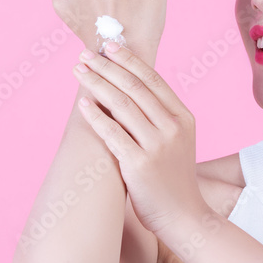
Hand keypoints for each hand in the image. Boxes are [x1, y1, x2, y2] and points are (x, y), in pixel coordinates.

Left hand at [71, 41, 208, 235]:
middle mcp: (173, 128)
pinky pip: (113, 134)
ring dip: (97, 84)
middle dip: (107, 68)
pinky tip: (82, 104)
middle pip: (135, 88)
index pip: (153, 80)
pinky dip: (96, 116)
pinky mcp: (140, 164)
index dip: (129, 61)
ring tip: (79, 72)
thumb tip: (131, 86)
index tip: (108, 46)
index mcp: (183, 117)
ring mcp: (157, 146)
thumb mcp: (178, 140)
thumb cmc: (173, 177)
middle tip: (85, 55)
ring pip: (122, 105)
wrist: (183, 216)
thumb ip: (161, 115)